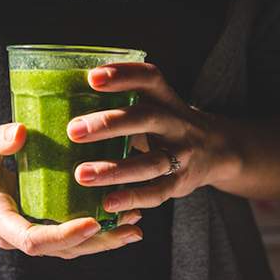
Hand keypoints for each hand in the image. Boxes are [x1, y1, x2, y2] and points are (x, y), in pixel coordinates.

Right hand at [0, 122, 143, 258]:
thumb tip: (21, 132)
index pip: (32, 241)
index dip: (64, 236)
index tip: (93, 222)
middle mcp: (13, 234)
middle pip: (60, 250)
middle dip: (97, 241)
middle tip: (131, 227)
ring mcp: (26, 232)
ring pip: (68, 248)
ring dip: (103, 240)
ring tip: (135, 226)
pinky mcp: (37, 225)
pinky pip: (68, 237)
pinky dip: (95, 231)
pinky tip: (121, 218)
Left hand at [67, 63, 243, 213]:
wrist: (217, 150)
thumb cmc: (165, 124)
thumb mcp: (154, 104)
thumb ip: (121, 101)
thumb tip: (62, 97)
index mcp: (166, 98)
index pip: (149, 78)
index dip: (123, 75)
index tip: (92, 77)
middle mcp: (177, 123)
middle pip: (146, 119)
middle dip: (109, 124)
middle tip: (73, 130)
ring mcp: (182, 155)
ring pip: (150, 162)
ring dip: (115, 169)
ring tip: (82, 174)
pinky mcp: (181, 183)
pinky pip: (157, 192)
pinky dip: (132, 198)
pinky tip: (106, 203)